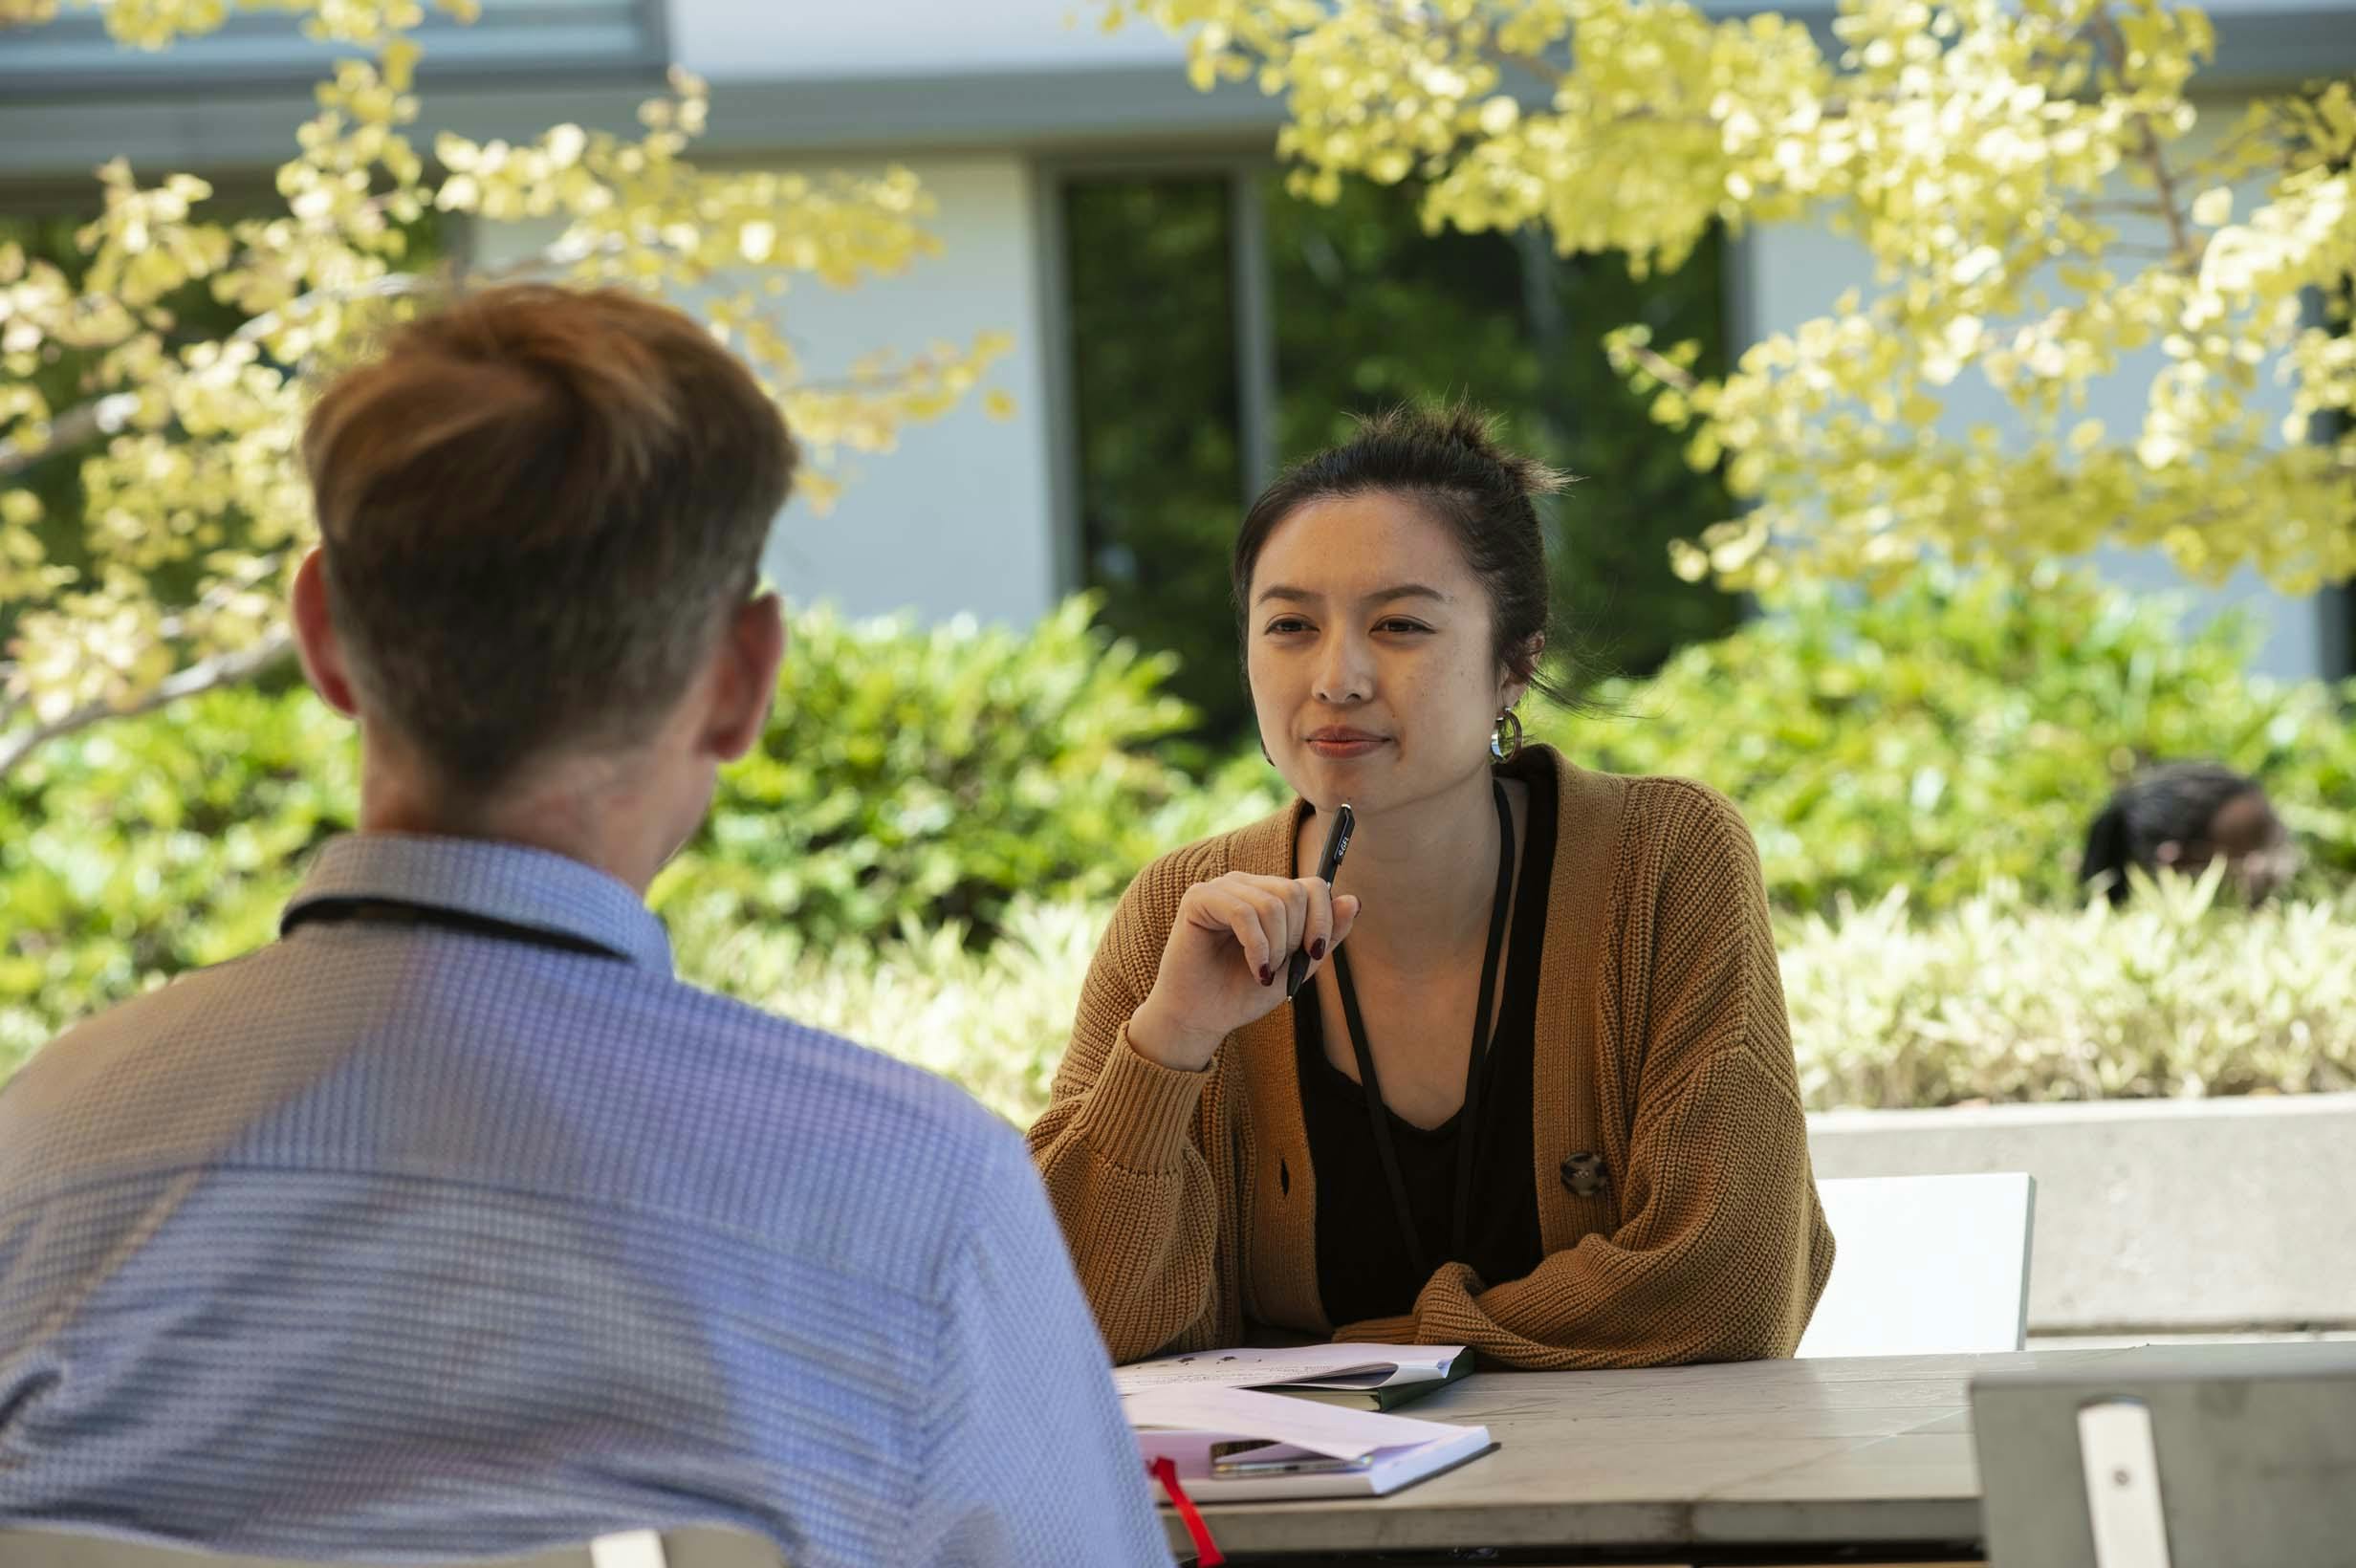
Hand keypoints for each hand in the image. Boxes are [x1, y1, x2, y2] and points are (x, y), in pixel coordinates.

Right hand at [1128, 873, 1361, 1071]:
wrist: (1203, 1018)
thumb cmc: (1244, 991)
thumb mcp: (1298, 967)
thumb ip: (1325, 936)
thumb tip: (1354, 901)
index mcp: (1270, 895)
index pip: (1312, 886)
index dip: (1323, 919)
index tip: (1315, 953)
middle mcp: (1247, 885)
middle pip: (1294, 893)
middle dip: (1295, 938)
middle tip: (1279, 967)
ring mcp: (1222, 888)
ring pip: (1272, 903)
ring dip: (1276, 947)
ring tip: (1263, 971)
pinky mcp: (1199, 899)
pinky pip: (1243, 912)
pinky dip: (1257, 946)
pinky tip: (1254, 968)